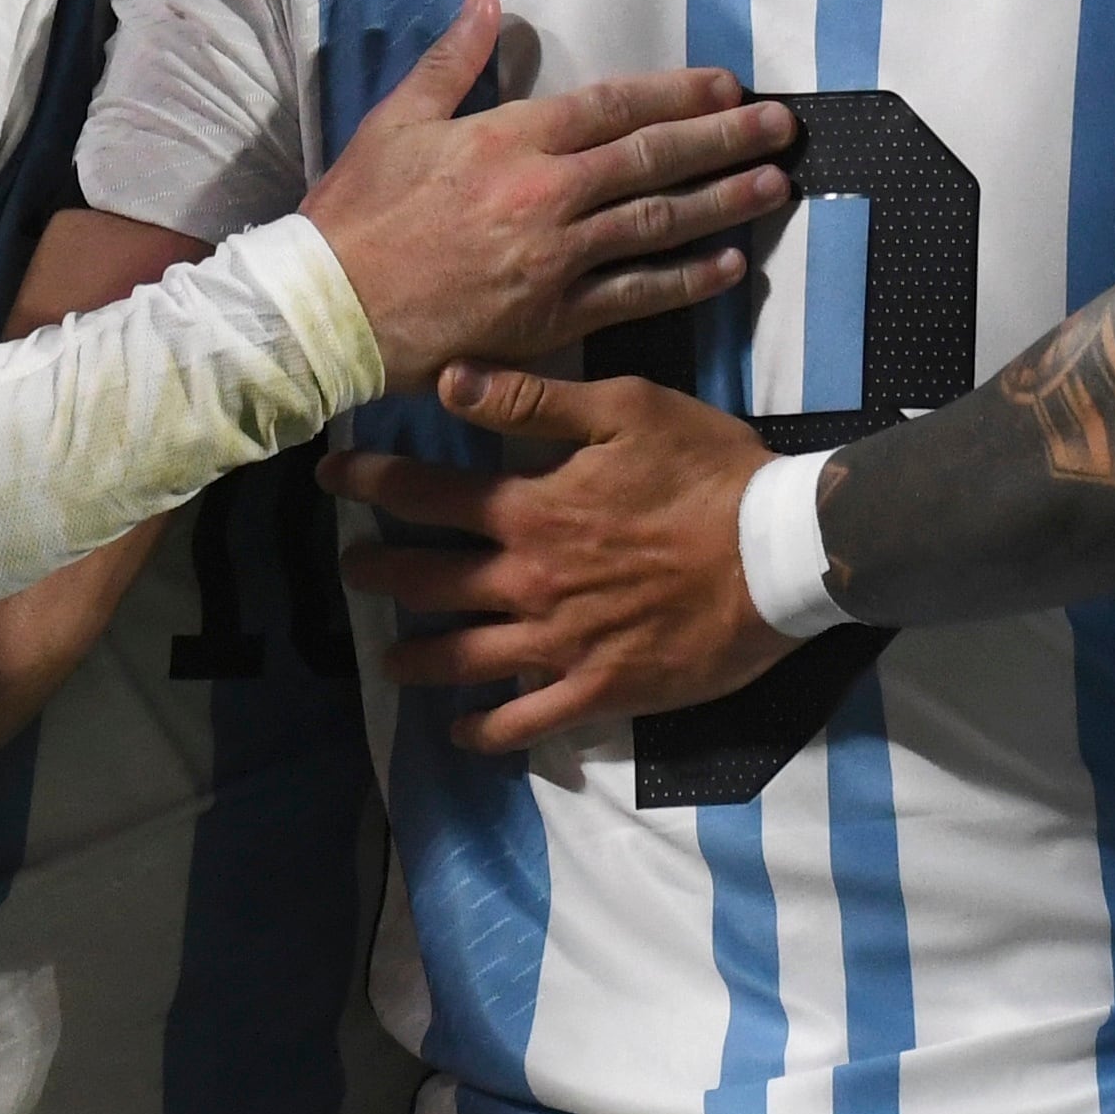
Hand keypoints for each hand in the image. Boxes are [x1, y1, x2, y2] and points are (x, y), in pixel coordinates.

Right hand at [302, 0, 793, 392]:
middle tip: (781, 127)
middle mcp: (544, 195)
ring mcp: (553, 260)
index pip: (614, 106)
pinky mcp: (551, 319)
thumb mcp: (396, 121)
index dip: (678, 94)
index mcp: (509, 139)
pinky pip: (635, 296)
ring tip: (774, 185)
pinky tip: (730, 264)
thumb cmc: (355, 213)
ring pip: (657, 224)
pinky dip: (686, 280)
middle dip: (724, 140)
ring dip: (723, 203)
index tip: (727, 86)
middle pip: (652, 159)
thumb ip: (454, 61)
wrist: (326, 311)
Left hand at [332, 364, 792, 750]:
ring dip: (418, 659)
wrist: (781, 554)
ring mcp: (562, 642)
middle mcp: (532, 582)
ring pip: (464, 659)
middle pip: (429, 582)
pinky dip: (486, 732)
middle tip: (351, 570)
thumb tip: (449, 381)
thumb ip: (533, 401)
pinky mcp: (599, 690)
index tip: (333, 475)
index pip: (428, 494)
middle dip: (379, 572)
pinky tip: (463, 733)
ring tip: (391, 661)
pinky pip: (526, 722)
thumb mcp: (626, 410)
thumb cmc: (709, 472)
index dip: (371, 482)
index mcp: (533, 510)